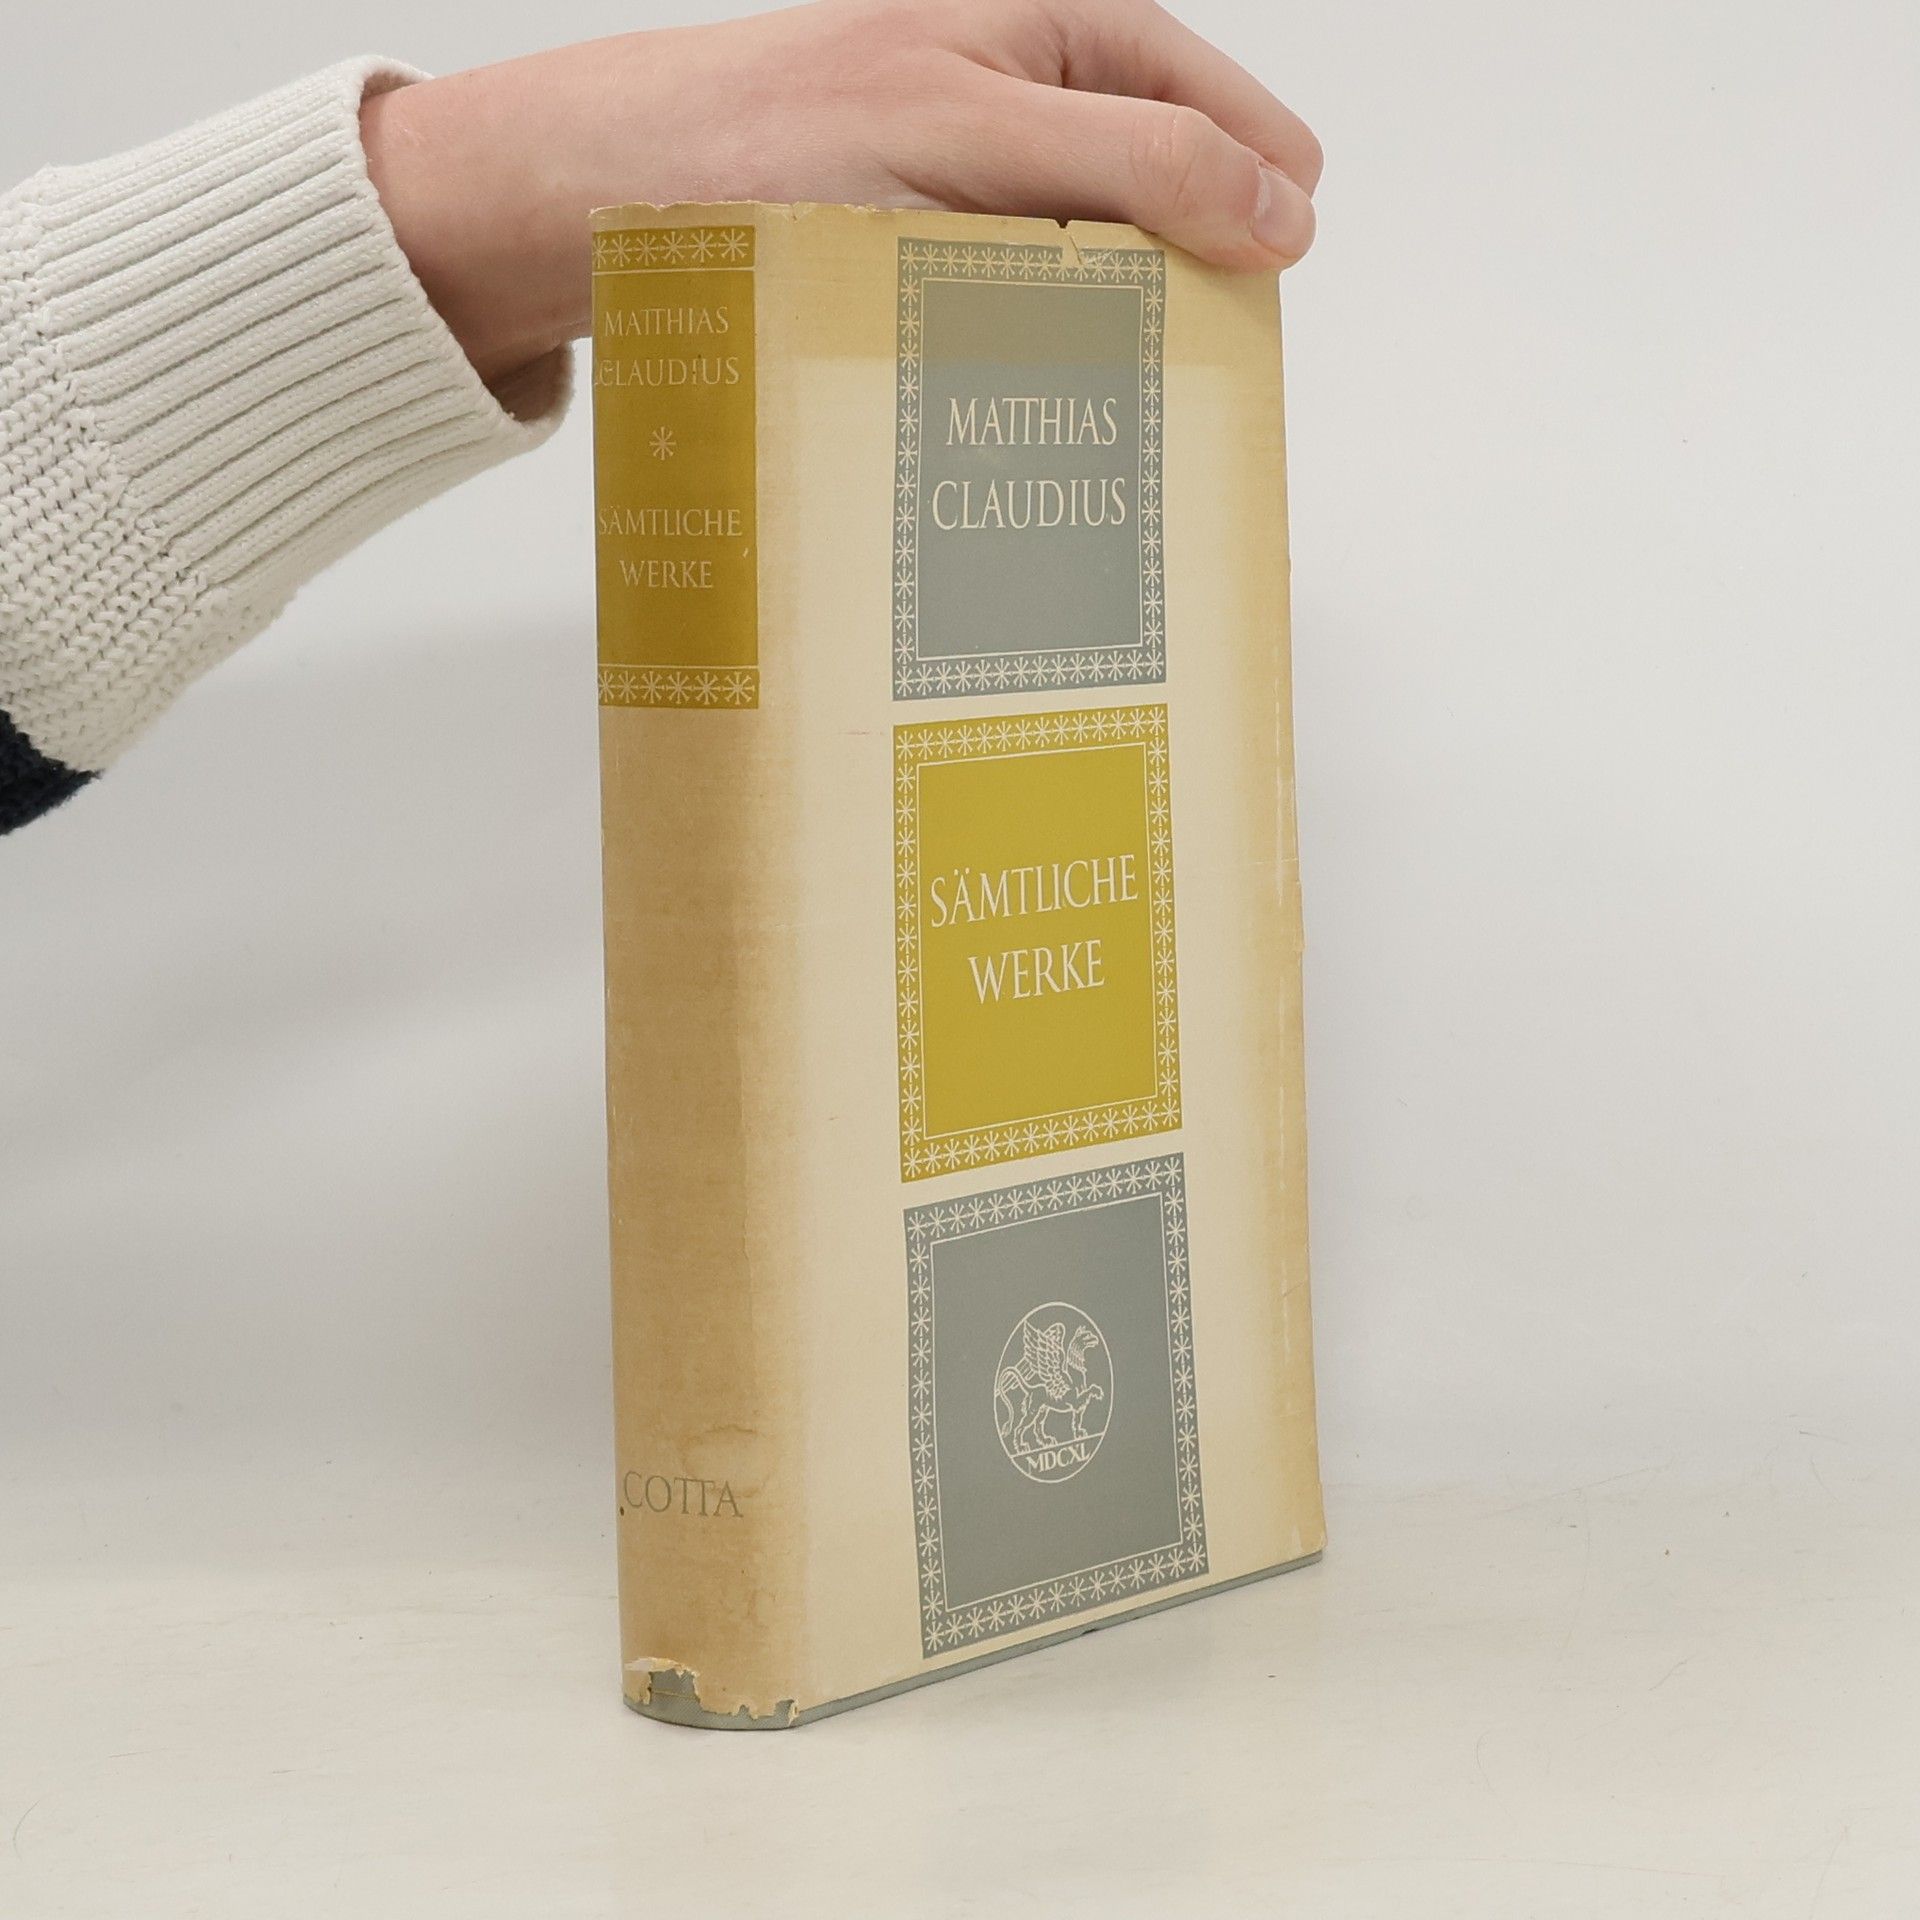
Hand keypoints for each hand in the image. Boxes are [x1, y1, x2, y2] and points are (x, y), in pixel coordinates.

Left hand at [360, 0, 1320, 390]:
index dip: (1251, 177)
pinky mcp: (888, 255)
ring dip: (1099, 322)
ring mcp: (939, 181)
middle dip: (1180, 262)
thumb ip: (1135, 162)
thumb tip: (1278, 205)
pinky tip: (1029, 399)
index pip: (1187, 93)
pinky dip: (1022, 351)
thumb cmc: (761, 145)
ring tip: (1131, 395)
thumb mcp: (973, 135)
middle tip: (1220, 354)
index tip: (1289, 267)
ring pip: (1064, 255)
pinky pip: (991, 302)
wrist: (594, 205)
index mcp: (1026, 29)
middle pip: (1135, 181)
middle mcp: (989, 99)